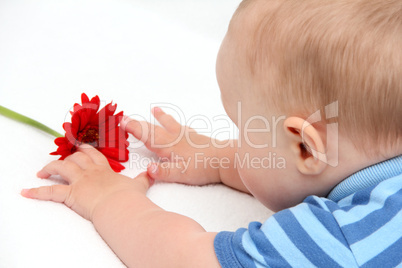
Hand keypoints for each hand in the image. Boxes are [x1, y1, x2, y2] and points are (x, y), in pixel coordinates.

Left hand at [21, 144, 152, 220]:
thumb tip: (154, 173)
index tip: (80, 147)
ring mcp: (80, 181)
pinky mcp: (71, 194)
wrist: (122, 205)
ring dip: (49, 169)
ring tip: (42, 172)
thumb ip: (145, 178)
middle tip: (60, 160)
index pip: (92, 155)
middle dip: (66, 158)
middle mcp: (90, 172)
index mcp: (104, 170)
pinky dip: (37, 192)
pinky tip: (27, 192)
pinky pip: (51, 192)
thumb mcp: (140, 185)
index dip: (84, 150)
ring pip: (60, 168)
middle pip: (75, 158)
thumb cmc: (130, 197)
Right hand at [122, 107, 221, 185]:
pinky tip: (178, 124)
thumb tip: (147, 169)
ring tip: (155, 109)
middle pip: (154, 128)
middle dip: (139, 123)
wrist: (225, 159)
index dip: (134, 128)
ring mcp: (186, 135)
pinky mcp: (196, 137)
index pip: (147, 136)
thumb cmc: (202, 168)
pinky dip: (177, 123)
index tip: (122, 121)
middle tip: (127, 116)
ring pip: (169, 124)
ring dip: (160, 117)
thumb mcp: (181, 174)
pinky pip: (182, 126)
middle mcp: (174, 138)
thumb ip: (163, 172)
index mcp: (168, 147)